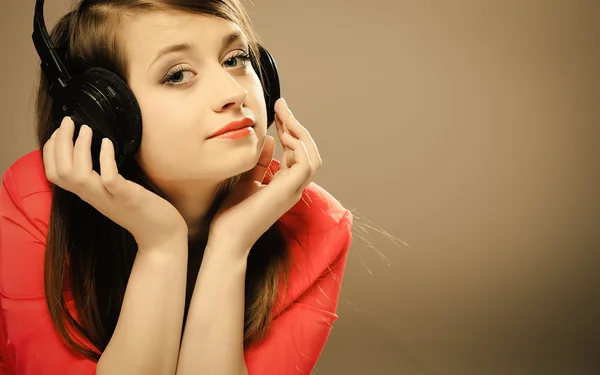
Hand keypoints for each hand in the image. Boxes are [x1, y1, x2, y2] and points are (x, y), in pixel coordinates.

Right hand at [43, 117, 187, 251]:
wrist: (161, 235)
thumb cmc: (141, 210)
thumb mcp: (113, 192)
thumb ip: (101, 177)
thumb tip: (95, 151)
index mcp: (88, 194)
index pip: (54, 174)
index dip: (50, 151)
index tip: (60, 131)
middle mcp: (93, 197)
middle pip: (61, 171)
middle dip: (60, 143)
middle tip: (68, 121)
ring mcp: (110, 198)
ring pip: (78, 176)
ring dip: (79, 148)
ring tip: (86, 129)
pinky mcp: (128, 198)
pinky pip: (109, 178)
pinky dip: (105, 159)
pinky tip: (108, 143)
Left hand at [209, 98, 321, 252]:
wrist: (227, 238)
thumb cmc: (233, 214)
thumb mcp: (246, 179)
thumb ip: (260, 162)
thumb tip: (268, 139)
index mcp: (286, 185)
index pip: (299, 153)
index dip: (291, 130)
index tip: (277, 111)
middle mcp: (294, 188)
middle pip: (310, 151)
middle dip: (297, 126)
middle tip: (282, 105)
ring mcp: (294, 191)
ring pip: (313, 156)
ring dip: (300, 133)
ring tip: (283, 117)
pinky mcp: (288, 192)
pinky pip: (306, 164)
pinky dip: (299, 147)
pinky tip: (282, 135)